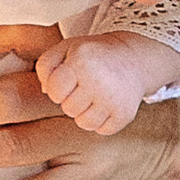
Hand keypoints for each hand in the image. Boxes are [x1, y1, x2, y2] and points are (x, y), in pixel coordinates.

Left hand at [34, 34, 179, 137]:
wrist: (133, 59)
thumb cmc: (93, 56)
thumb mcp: (66, 49)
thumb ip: (45, 65)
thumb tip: (45, 91)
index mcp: (82, 61)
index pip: (54, 91)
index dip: (57, 89)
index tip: (68, 80)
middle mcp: (99, 80)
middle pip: (68, 109)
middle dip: (72, 100)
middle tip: (84, 87)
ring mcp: (114, 99)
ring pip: (84, 123)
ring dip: (86, 113)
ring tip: (94, 97)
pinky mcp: (125, 114)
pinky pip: (102, 130)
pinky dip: (102, 121)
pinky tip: (107, 105)